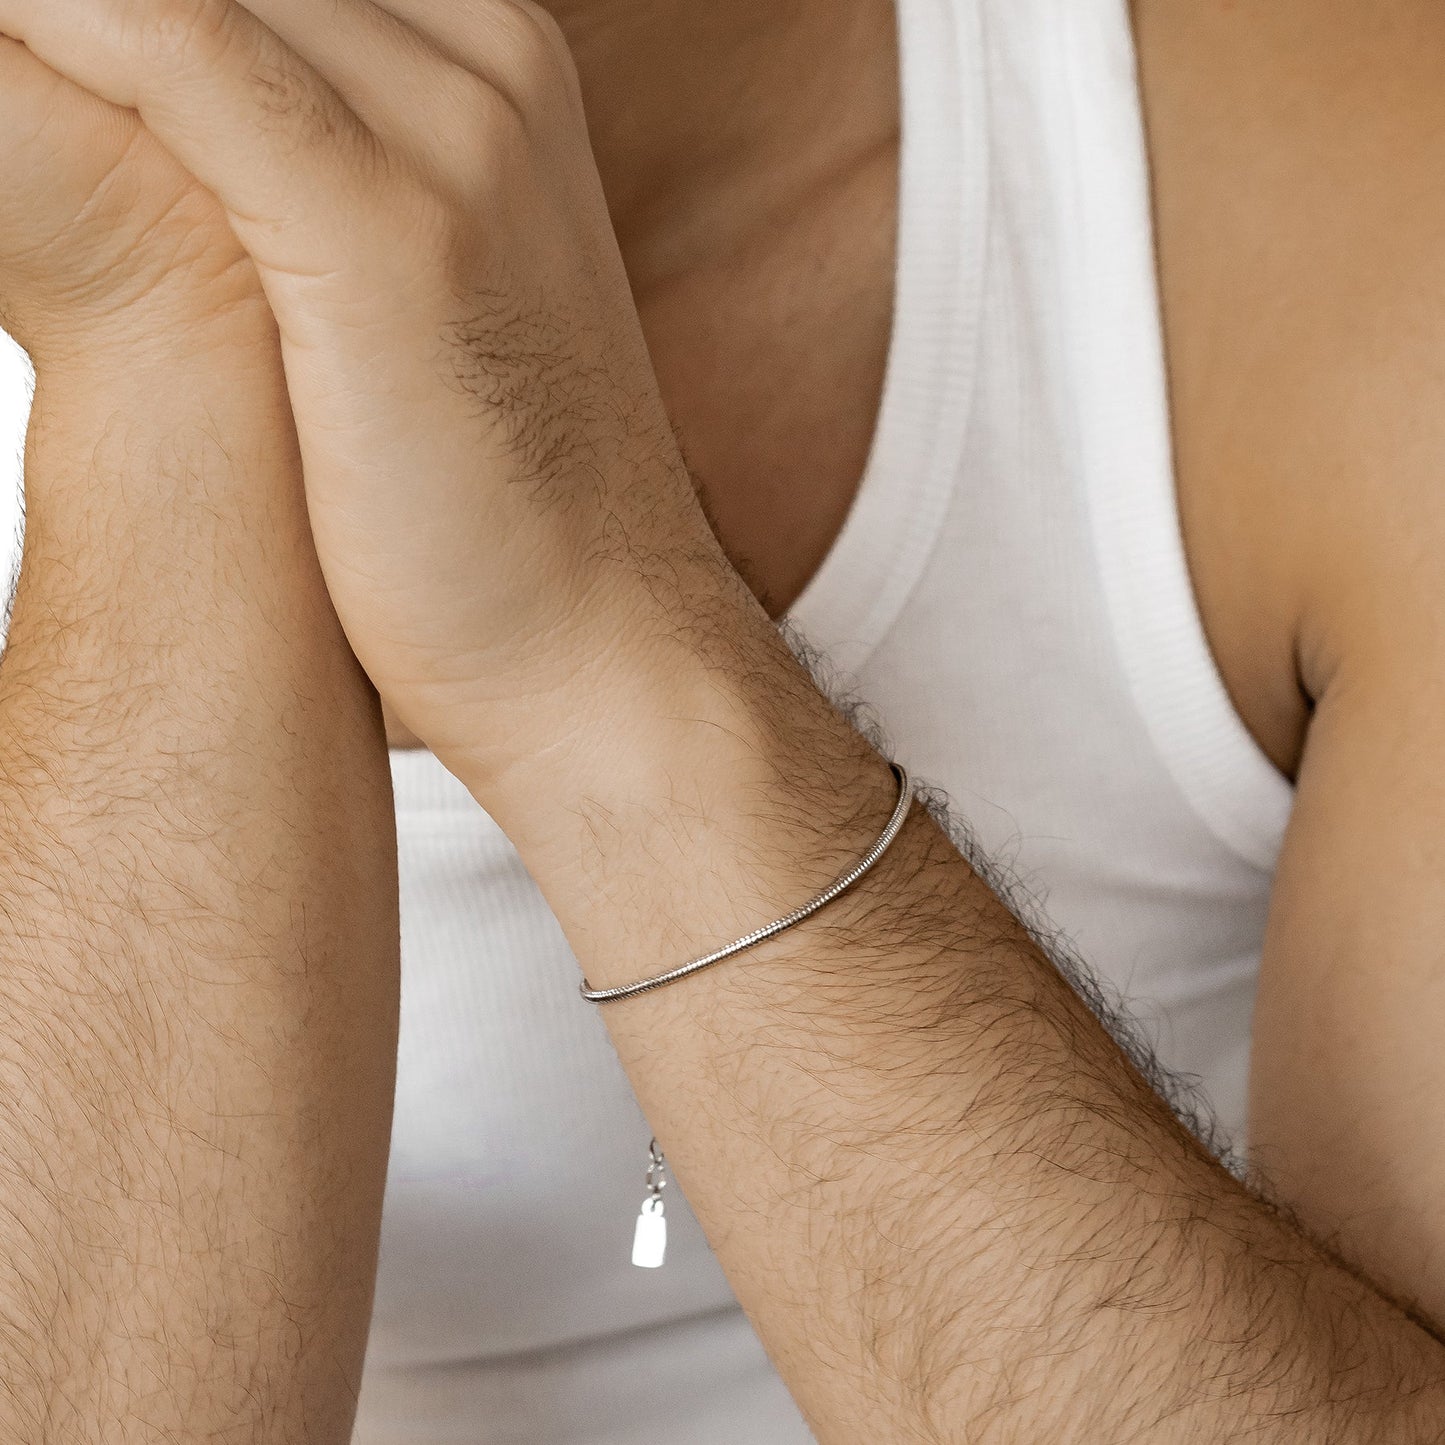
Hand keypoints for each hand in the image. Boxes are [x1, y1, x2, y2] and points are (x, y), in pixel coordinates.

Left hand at [0, 0, 736, 787]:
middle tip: (14, 99)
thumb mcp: (415, 303)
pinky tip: (8, 99)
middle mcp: (488, 69)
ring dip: (57, 27)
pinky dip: (60, 43)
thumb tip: (208, 168)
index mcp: (495, 72)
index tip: (52, 71)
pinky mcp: (388, 236)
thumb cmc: (501, 504)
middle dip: (95, 20)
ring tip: (2, 101)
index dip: (132, 25)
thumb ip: (317, 185)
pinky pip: (173, 52)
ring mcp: (455, 140)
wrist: (600, 647)